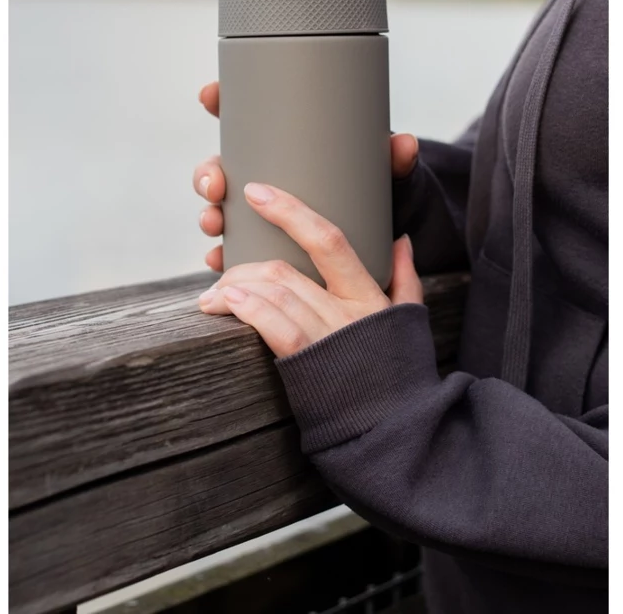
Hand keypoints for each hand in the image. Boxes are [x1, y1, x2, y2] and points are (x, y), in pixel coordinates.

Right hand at [194, 81, 418, 271]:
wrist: (391, 241)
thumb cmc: (381, 196)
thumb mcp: (387, 176)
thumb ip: (395, 161)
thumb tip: (405, 144)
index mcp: (288, 149)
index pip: (244, 117)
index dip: (220, 101)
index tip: (211, 95)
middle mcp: (267, 178)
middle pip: (222, 166)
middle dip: (207, 173)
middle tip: (217, 183)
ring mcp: (261, 215)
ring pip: (221, 209)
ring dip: (209, 215)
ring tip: (215, 223)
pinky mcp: (265, 248)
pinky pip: (234, 250)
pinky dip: (222, 254)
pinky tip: (217, 258)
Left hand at [197, 181, 422, 357]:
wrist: (397, 430)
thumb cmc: (399, 375)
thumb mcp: (408, 321)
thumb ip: (405, 277)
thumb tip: (401, 238)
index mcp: (367, 295)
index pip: (328, 239)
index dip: (290, 211)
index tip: (256, 192)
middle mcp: (347, 311)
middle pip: (286, 270)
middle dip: (244, 265)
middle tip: (221, 271)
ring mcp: (328, 337)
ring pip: (274, 293)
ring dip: (235, 288)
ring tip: (214, 294)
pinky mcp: (308, 366)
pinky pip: (273, 326)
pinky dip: (246, 308)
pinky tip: (227, 303)